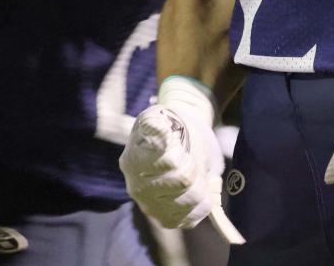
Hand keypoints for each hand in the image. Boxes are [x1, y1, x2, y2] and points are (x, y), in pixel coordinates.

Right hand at [119, 100, 223, 229]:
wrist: (179, 138)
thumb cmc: (172, 125)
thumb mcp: (163, 115)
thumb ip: (157, 125)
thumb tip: (162, 137)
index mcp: (134, 158)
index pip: (170, 162)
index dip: (182, 154)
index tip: (181, 145)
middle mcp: (136, 186)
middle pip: (182, 181)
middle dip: (194, 167)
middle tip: (191, 158)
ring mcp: (149, 205)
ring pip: (188, 201)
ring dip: (200, 185)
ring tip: (196, 173)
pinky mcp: (162, 218)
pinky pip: (188, 219)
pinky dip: (200, 204)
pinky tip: (197, 190)